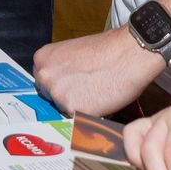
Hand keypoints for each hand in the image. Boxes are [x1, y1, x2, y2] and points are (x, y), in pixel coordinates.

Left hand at [33, 28, 165, 116]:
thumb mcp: (72, 53)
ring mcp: (58, 95)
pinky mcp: (74, 110)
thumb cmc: (107, 50)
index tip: (70, 86)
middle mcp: (45, 77)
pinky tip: (101, 101)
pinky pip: (78, 119)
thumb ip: (61, 69)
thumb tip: (62, 85)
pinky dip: (89, 115)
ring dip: (78, 107)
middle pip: (50, 98)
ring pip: (64, 110)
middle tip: (85, 91)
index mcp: (42, 59)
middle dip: (66, 97)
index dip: (59, 86)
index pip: (42, 82)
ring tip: (96, 93)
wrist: (128, 53)